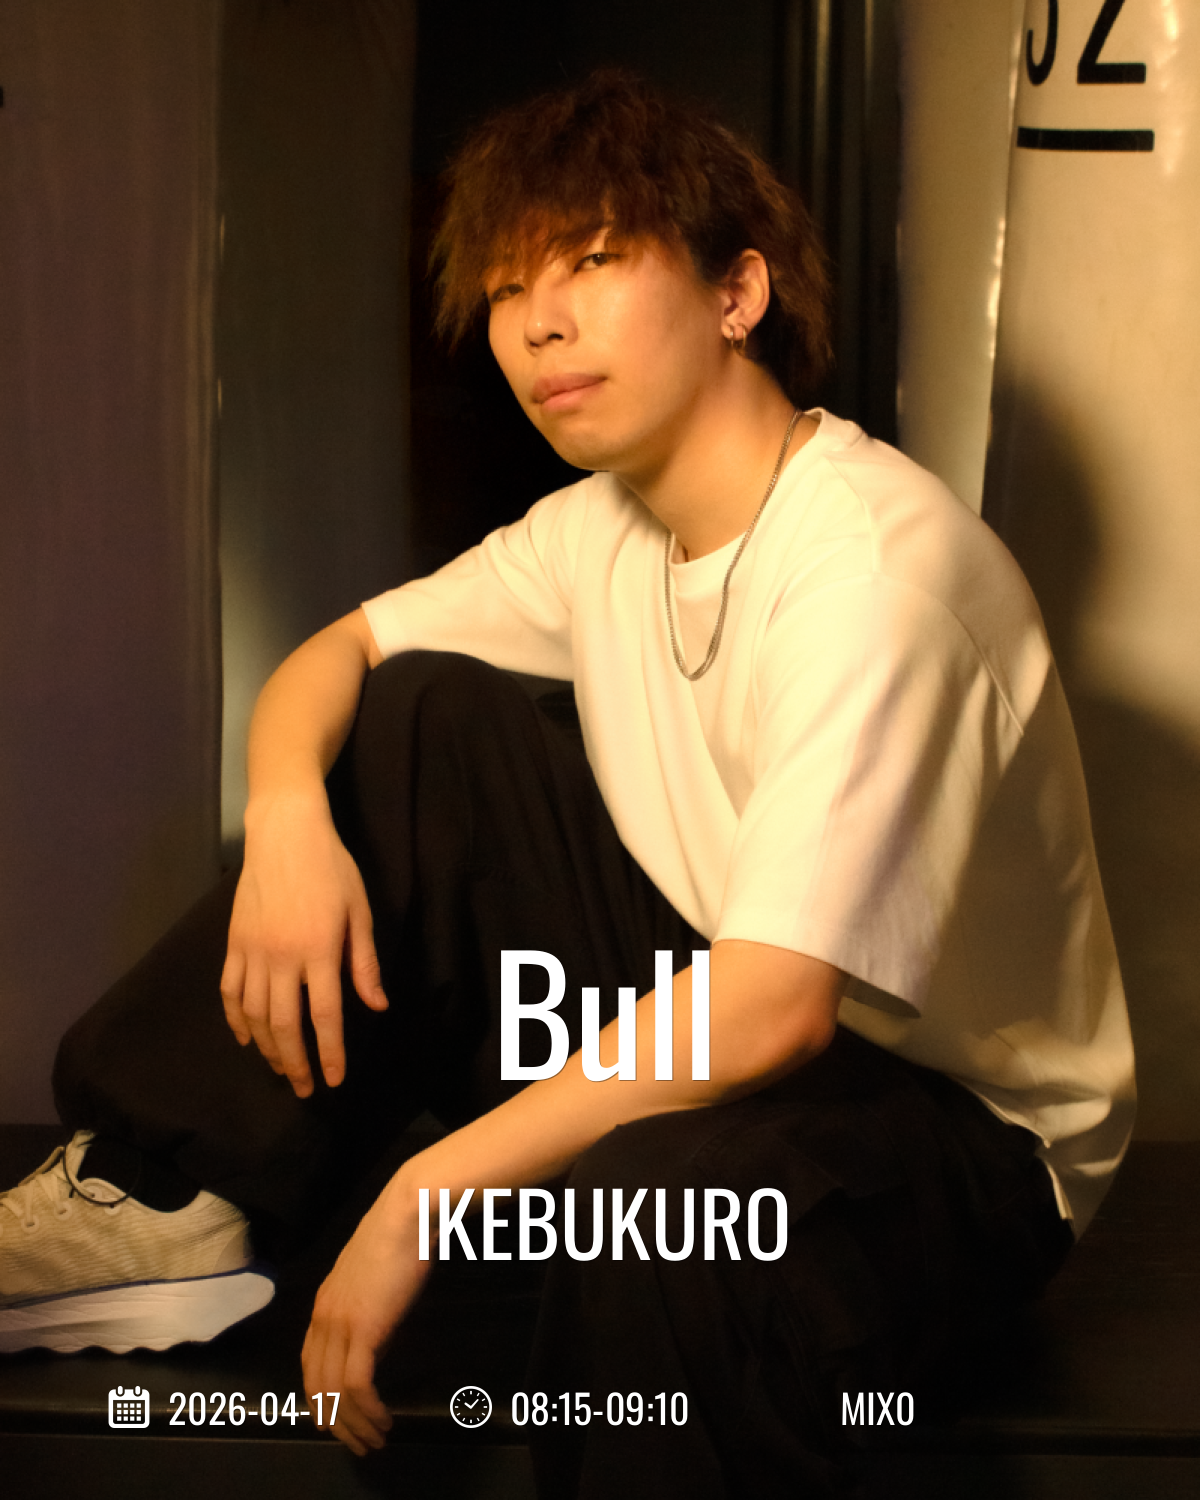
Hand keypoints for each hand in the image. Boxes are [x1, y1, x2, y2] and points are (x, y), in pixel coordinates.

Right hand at [219, 788, 388, 1095]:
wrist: (285, 833)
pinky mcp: (233, 943)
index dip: (330, 1053)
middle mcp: (282, 957)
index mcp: (320, 950)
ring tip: (281, 1068)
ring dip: (267, 1048)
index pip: (324, 1016)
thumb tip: (377, 1006)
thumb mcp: (360, 911)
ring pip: (254, 1015)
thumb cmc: (332, 869)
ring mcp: (253, 951)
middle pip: (284, 1025)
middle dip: (295, 1063)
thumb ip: (365, 963)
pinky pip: (229, 992)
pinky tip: (246, 1038)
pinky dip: (236, 1020)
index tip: (334, 1080)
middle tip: (305, 1089)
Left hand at [302, 1181, 432, 1454]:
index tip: (335, 1419)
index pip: (309, 1363)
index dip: (319, 1397)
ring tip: (373, 1441)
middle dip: (334, 1421)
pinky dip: (367, 1409)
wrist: (408, 1212)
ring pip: (334, 1391)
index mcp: (324, 1302)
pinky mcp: (363, 1328)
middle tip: (356, 1443)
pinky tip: (382, 1419)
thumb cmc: (400, 1236)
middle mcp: (324, 1316)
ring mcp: (340, 1322)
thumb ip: (367, 1310)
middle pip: (316, 1384)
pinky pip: (356, 1384)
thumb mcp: (374, 1280)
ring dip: (354, 1424)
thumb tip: (374, 1343)